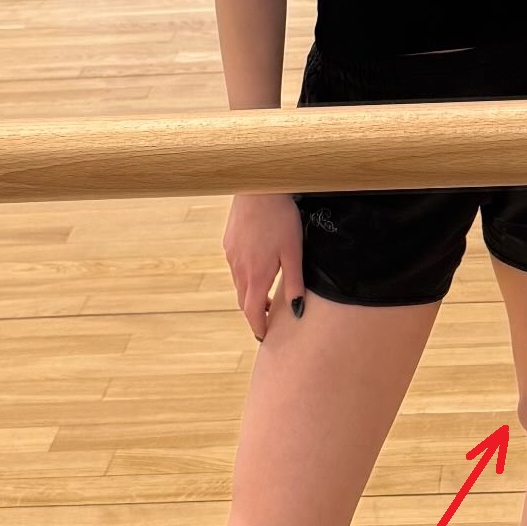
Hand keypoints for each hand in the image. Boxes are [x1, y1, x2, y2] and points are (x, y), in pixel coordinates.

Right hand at [222, 191, 305, 340]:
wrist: (259, 189)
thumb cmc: (281, 219)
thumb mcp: (294, 252)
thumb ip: (295, 283)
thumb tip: (298, 310)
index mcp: (256, 276)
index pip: (253, 312)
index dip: (258, 327)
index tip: (264, 337)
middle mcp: (239, 269)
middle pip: (244, 301)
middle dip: (255, 313)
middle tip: (268, 319)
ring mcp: (231, 256)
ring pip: (239, 284)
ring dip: (251, 294)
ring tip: (267, 295)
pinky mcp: (229, 243)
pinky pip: (235, 267)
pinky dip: (245, 276)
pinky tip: (258, 267)